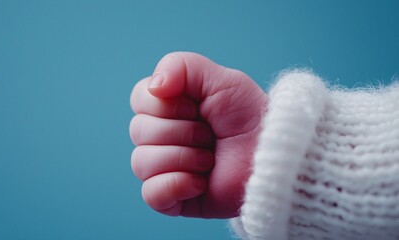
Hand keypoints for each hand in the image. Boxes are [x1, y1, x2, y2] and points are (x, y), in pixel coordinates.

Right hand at [130, 52, 266, 217]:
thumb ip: (180, 66)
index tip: (198, 108)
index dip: (167, 104)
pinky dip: (175, 185)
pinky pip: (151, 194)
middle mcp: (162, 137)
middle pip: (138, 131)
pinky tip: (200, 182)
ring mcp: (166, 168)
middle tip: (211, 136)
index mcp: (168, 108)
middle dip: (182, 132)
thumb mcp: (220, 79)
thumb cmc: (249, 117)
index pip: (139, 99)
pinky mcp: (173, 198)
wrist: (273, 155)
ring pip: (141, 162)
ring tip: (210, 160)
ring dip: (183, 158)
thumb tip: (153, 87)